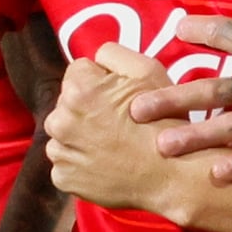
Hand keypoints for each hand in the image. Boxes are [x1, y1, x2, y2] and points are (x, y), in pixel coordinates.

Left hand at [33, 43, 187, 220]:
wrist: (171, 176)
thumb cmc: (163, 122)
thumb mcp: (148, 71)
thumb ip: (113, 53)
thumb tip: (94, 60)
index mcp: (78, 89)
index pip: (78, 71)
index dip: (100, 81)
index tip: (118, 97)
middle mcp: (60, 120)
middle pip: (67, 102)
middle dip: (87, 108)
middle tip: (118, 122)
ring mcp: (59, 152)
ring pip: (64, 133)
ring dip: (80, 136)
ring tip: (112, 144)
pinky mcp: (62, 178)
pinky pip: (66, 162)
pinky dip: (81, 163)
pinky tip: (105, 163)